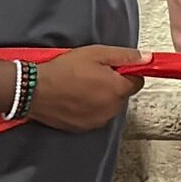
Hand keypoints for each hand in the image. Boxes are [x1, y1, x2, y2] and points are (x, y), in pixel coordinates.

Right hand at [28, 46, 145, 131]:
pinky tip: (75, 99)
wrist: (33, 90)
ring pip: (109, 106)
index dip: (126, 73)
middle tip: (92, 75)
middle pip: (122, 95)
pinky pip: (95, 116)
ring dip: (101, 98)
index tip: (113, 69)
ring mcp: (98, 120)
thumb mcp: (96, 54)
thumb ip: (125, 56)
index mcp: (118, 90)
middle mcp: (111, 108)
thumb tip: (148, 58)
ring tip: (81, 87)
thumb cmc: (63, 70)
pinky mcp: (84, 128)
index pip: (137, 82)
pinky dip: (89, 109)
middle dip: (113, 85)